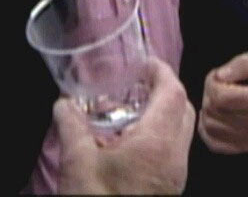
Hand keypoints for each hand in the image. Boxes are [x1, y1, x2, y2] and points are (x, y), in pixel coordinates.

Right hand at [55, 57, 195, 194]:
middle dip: (166, 88)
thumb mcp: (77, 163)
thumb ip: (71, 126)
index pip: (173, 93)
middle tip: (139, 81)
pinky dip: (160, 132)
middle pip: (184, 109)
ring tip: (132, 106)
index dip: (162, 71)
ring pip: (181, 130)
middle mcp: (175, 156)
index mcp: (157, 142)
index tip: (145, 62)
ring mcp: (176, 174)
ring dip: (164, 111)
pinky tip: (131, 137)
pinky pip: (175, 148)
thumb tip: (63, 104)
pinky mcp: (169, 187)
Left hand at [198, 50, 247, 154]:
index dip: (213, 81)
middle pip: (212, 109)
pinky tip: (217, 114)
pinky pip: (210, 140)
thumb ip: (242, 64)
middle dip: (210, 92)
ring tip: (221, 98)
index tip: (221, 75)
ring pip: (208, 124)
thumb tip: (220, 76)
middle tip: (222, 84)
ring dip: (208, 108)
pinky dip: (207, 126)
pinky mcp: (240, 147)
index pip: (219, 97)